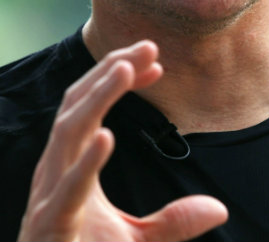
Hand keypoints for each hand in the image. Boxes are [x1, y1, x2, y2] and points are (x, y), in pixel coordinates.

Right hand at [18, 41, 227, 241]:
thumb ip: (174, 222)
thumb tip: (219, 209)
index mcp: (68, 167)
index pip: (90, 107)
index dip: (118, 78)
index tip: (157, 61)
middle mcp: (53, 173)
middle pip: (77, 105)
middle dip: (110, 71)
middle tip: (149, 45)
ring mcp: (49, 197)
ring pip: (68, 133)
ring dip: (97, 98)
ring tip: (125, 70)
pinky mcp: (51, 226)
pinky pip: (68, 189)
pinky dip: (85, 162)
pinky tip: (106, 138)